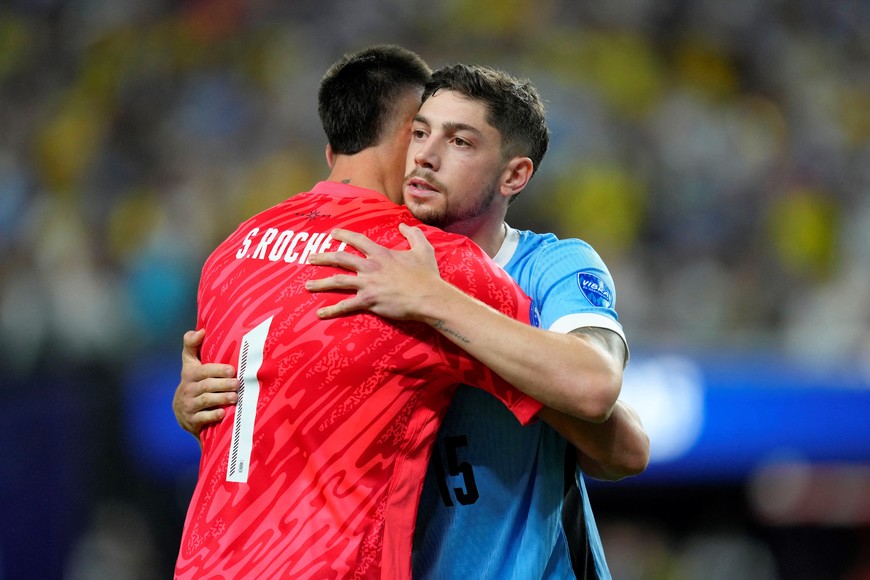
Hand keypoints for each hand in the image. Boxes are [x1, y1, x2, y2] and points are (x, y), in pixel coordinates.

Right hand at [173, 329, 238, 438]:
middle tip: (238, 384)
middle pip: (206, 385)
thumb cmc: (194, 382)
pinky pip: (202, 417)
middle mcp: (187, 389)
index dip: (217, 369)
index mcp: (189, 374)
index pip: (203, 370)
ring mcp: (188, 406)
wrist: (184, 413)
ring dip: (221, 398)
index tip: (232, 370)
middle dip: (223, 384)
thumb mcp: (190, 364)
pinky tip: (223, 413)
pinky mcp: (191, 420)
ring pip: (205, 400)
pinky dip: (213, 415)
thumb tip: (201, 330)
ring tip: (235, 397)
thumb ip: (192, 345)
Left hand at [306, 223, 443, 319]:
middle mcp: (370, 266)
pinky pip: (345, 305)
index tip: (333, 233)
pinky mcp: (368, 301)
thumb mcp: (423, 249)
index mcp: (381, 254)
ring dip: (321, 283)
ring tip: (307, 285)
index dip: (344, 235)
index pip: (357, 240)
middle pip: (340, 258)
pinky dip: (331, 310)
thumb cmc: (426, 275)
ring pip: (337, 281)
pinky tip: (320, 313)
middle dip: (323, 257)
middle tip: (311, 258)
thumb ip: (413, 234)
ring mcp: (367, 284)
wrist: (427, 297)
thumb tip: (404, 225)